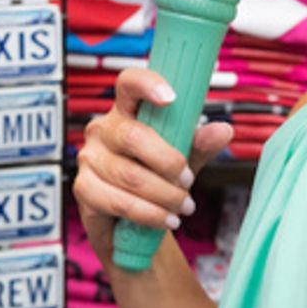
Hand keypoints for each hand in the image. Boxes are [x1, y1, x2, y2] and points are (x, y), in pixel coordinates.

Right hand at [73, 68, 232, 267]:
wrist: (132, 223)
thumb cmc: (157, 178)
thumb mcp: (184, 159)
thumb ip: (199, 145)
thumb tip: (223, 130)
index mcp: (127, 111)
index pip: (129, 83)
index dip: (147, 84)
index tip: (171, 98)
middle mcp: (103, 129)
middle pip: (134, 136)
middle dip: (169, 163)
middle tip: (189, 181)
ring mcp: (88, 157)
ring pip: (130, 175)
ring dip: (165, 195)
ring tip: (185, 206)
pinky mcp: (83, 188)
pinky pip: (119, 201)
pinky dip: (150, 214)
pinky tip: (167, 219)